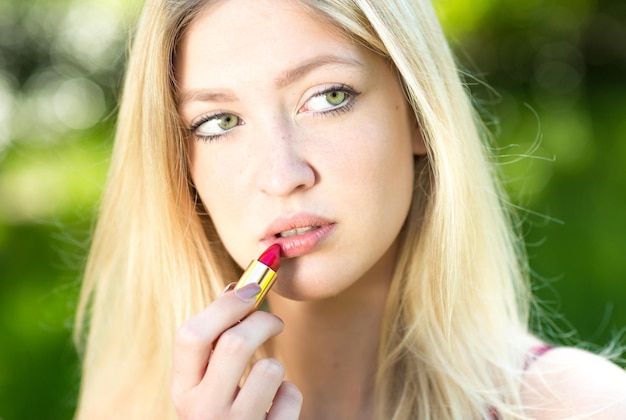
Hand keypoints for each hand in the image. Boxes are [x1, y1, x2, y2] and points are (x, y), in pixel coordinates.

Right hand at [171, 283, 302, 418]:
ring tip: (269, 378)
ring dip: (276, 366)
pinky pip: (290, 397)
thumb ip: (215, 341)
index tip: (251, 288)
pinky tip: (276, 409)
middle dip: (262, 322)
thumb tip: (236, 288)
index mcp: (183, 390)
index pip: (191, 335)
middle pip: (234, 343)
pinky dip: (289, 395)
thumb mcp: (207, 384)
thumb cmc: (223, 413)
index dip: (225, 305)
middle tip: (274, 322)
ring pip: (269, 369)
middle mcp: (202, 412)